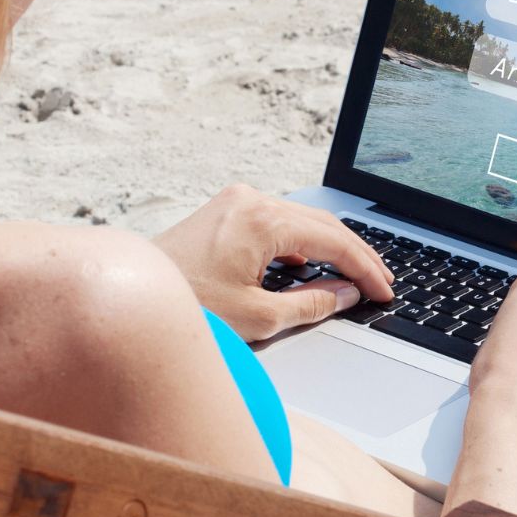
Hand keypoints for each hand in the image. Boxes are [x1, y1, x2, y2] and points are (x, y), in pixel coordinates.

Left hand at [153, 185, 394, 340]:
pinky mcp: (224, 212)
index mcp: (263, 219)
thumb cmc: (186, 306)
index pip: (333, 241)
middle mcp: (251, 200)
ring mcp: (235, 202)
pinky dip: (299, 244)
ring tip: (353, 275)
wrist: (132, 299)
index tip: (383, 291)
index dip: (365, 268)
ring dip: (328, 248)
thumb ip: (311, 303)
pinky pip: (276, 223)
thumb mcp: (258, 316)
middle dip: (355, 255)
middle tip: (380, 283)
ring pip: (301, 221)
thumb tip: (345, 294)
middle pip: (322, 225)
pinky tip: (307, 267)